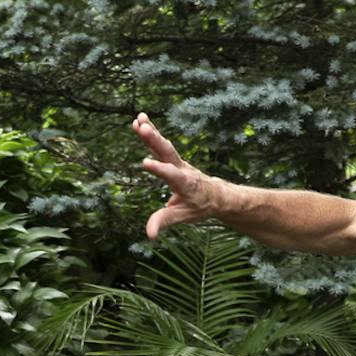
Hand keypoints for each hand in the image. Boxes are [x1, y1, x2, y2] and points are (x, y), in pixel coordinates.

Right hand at [134, 113, 223, 239]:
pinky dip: (152, 132)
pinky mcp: (173, 158)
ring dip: (151, 131)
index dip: (159, 169)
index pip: (171, 175)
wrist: (217, 194)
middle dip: (155, 140)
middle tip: (143, 128)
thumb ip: (165, 222)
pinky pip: (161, 144)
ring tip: (138, 119)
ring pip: (163, 145)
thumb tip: (150, 235)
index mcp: (186, 183)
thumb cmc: (201, 207)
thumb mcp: (184, 217)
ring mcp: (178, 162)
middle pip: (168, 152)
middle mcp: (182, 169)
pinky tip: (139, 120)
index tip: (145, 163)